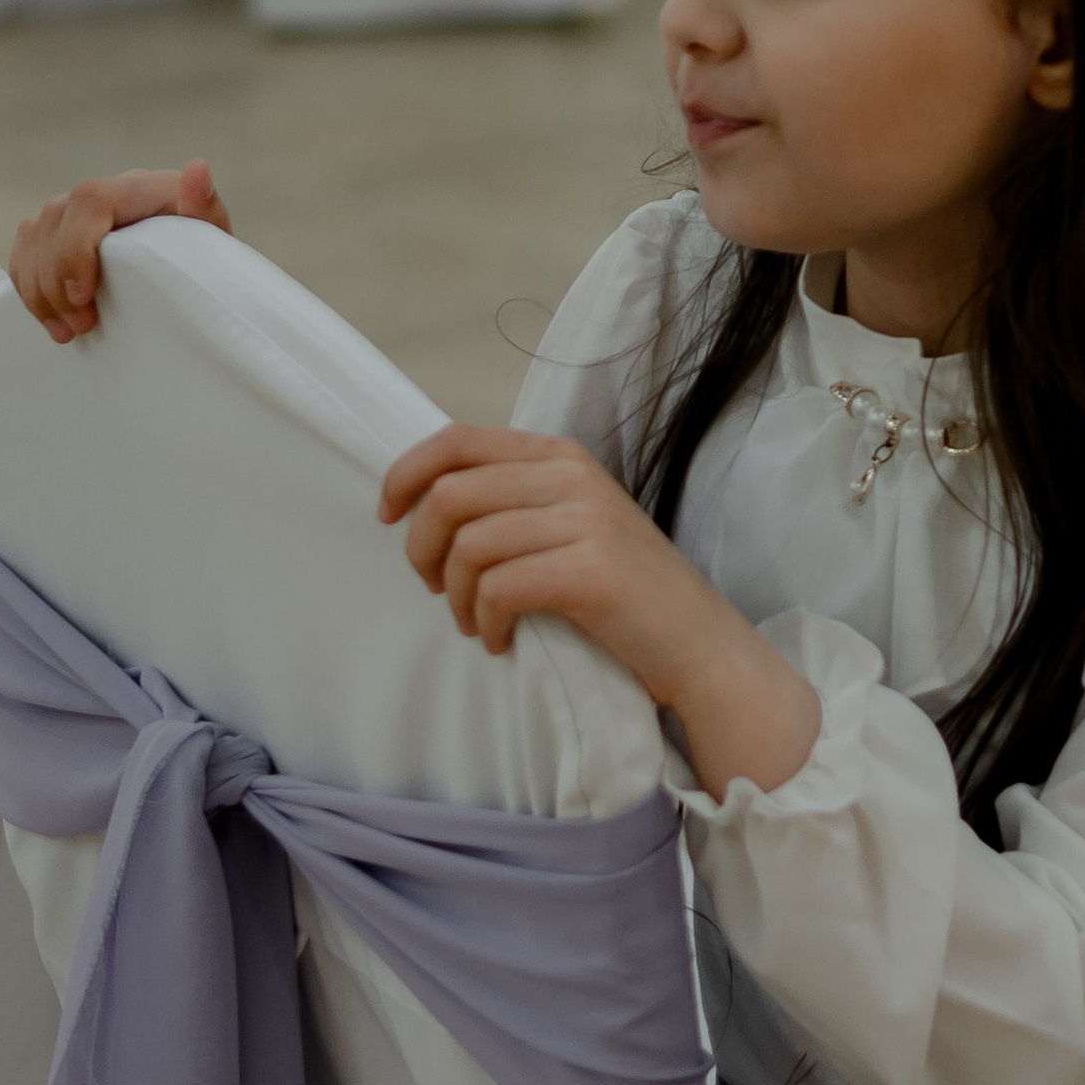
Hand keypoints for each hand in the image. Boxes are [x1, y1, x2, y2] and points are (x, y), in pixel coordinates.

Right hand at [9, 160, 231, 340]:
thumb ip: (204, 204)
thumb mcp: (213, 234)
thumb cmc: (206, 254)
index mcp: (139, 188)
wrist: (197, 269)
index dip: (75, 245)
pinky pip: (25, 250)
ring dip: (39, 289)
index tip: (83, 295)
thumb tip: (198, 169)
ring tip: (66, 332)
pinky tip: (49, 319)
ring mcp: (76, 212)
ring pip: (34, 236)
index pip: (90, 200)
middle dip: (56, 279)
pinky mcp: (59, 234)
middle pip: (54, 220)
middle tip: (81, 326)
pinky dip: (28, 286)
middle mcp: (103, 193)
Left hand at [379, 426, 818, 797]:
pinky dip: (487, 623)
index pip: (459, 439)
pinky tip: (501, 642)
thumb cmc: (624, 594)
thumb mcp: (571, 524)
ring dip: (457, 597)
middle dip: (422, 550)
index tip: (387, 515)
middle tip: (439, 591)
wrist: (696, 644)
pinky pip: (499, 589)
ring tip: (477, 623)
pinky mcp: (589, 572)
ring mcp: (585, 521)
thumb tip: (427, 505)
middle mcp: (572, 476)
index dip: (407, 473)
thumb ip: (515, 501)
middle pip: (450, 494)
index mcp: (561, 456)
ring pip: (469, 545)